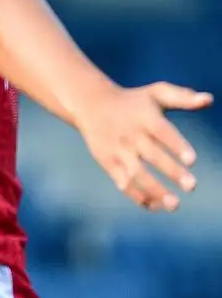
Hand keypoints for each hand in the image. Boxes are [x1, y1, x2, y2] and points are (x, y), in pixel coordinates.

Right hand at [76, 82, 211, 210]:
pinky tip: (154, 205)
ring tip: (174, 205)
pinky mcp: (107, 162)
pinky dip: (136, 194)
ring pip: (136, 173)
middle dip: (171, 171)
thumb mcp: (156, 92)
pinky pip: (122, 181)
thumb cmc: (133, 100)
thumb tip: (208, 100)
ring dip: (154, 190)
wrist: (89, 104)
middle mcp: (130, 134)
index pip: (162, 132)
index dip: (176, 145)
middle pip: (152, 155)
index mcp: (145, 117)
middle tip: (192, 186)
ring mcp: (117, 150)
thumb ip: (183, 97)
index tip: (192, 160)